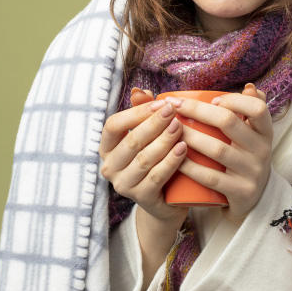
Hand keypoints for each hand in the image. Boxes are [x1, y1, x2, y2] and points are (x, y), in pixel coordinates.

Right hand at [98, 88, 188, 225]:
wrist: (168, 200)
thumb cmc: (157, 160)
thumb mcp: (149, 136)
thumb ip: (144, 113)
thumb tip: (141, 90)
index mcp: (108, 147)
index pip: (114, 125)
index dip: (137, 112)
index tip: (160, 103)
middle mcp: (110, 166)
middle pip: (131, 141)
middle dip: (154, 124)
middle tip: (173, 112)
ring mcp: (123, 184)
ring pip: (144, 158)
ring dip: (164, 141)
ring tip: (180, 127)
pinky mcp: (141, 198)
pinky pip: (156, 177)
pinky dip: (171, 161)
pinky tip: (183, 149)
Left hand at [167, 83, 272, 221]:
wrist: (255, 201)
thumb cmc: (246, 159)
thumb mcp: (255, 137)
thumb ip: (251, 110)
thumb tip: (249, 86)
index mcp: (265, 132)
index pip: (258, 107)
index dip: (234, 100)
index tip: (212, 100)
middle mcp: (262, 150)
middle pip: (229, 122)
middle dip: (198, 111)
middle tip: (175, 106)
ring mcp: (252, 172)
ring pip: (217, 149)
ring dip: (190, 136)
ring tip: (171, 129)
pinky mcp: (240, 192)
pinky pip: (210, 178)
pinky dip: (190, 167)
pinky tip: (174, 158)